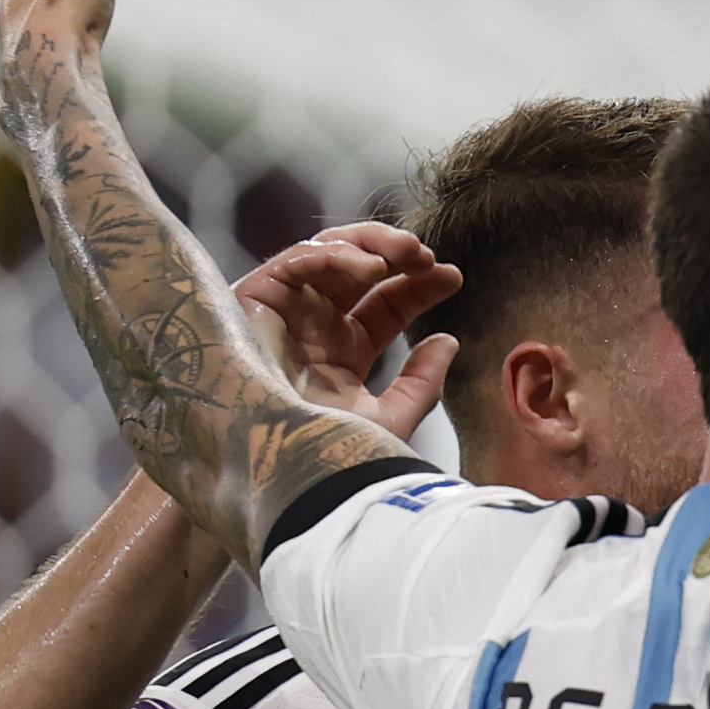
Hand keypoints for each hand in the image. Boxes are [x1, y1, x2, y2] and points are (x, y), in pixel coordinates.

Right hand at [236, 225, 463, 434]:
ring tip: (411, 252)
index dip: (419, 287)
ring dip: (373, 244)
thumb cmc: (324, 454)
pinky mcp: (256, 299)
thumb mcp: (389, 420)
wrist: (276, 464)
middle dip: (398, 257)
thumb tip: (449, 341)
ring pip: (329, 254)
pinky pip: (297, 260)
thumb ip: (422, 385)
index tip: (453, 277)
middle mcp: (314, 326)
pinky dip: (337, 254)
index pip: (386, 305)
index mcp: (343, 352)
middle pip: (360, 272)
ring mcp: (287, 311)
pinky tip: (373, 266)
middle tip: (429, 258)